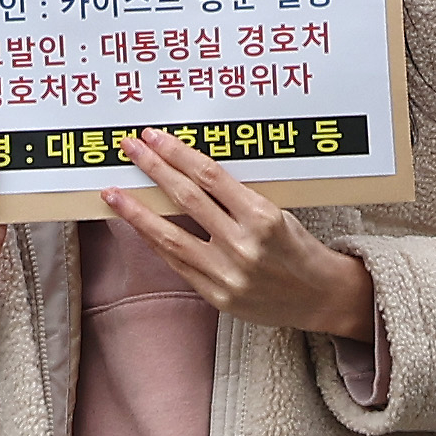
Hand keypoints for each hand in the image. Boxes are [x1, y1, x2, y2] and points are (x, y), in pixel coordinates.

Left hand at [104, 127, 375, 339]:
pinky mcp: (216, 295)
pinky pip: (175, 262)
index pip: (209, 176)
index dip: (177, 153)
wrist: (323, 298)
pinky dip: (153, 241)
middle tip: (128, 147)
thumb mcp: (277, 213)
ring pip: (169, 235)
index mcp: (263, 216)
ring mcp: (227, 273)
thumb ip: (235, 198)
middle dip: (153, 168)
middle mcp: (243, 244)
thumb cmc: (299, 249)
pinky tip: (135, 225)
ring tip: (112, 192)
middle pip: (186, 198)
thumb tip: (186, 172)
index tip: (154, 137)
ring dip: (136, 211)